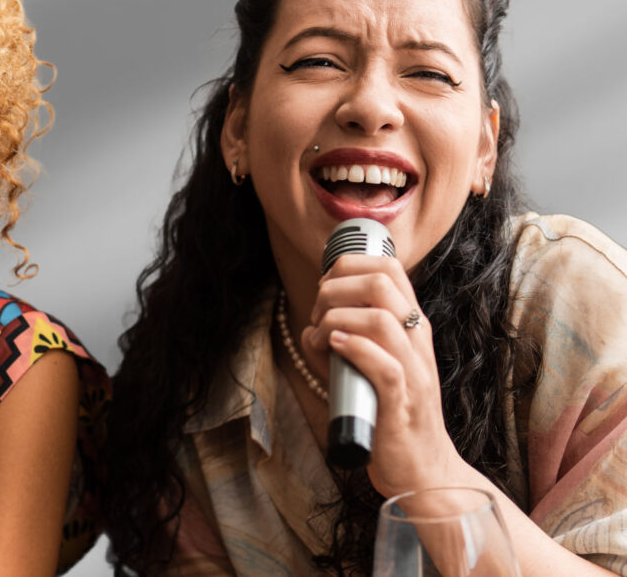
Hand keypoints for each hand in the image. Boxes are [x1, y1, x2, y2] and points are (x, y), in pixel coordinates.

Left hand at [300, 254, 469, 496]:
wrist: (422, 468)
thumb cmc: (388, 413)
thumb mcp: (366, 366)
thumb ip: (342, 342)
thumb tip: (309, 326)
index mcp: (411, 326)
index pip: (390, 268)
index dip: (349, 264)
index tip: (324, 285)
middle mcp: (416, 341)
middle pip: (383, 282)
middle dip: (336, 287)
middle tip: (316, 313)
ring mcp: (414, 371)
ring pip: (381, 319)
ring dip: (337, 318)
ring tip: (320, 335)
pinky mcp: (403, 404)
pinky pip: (386, 366)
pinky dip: (354, 349)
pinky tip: (332, 347)